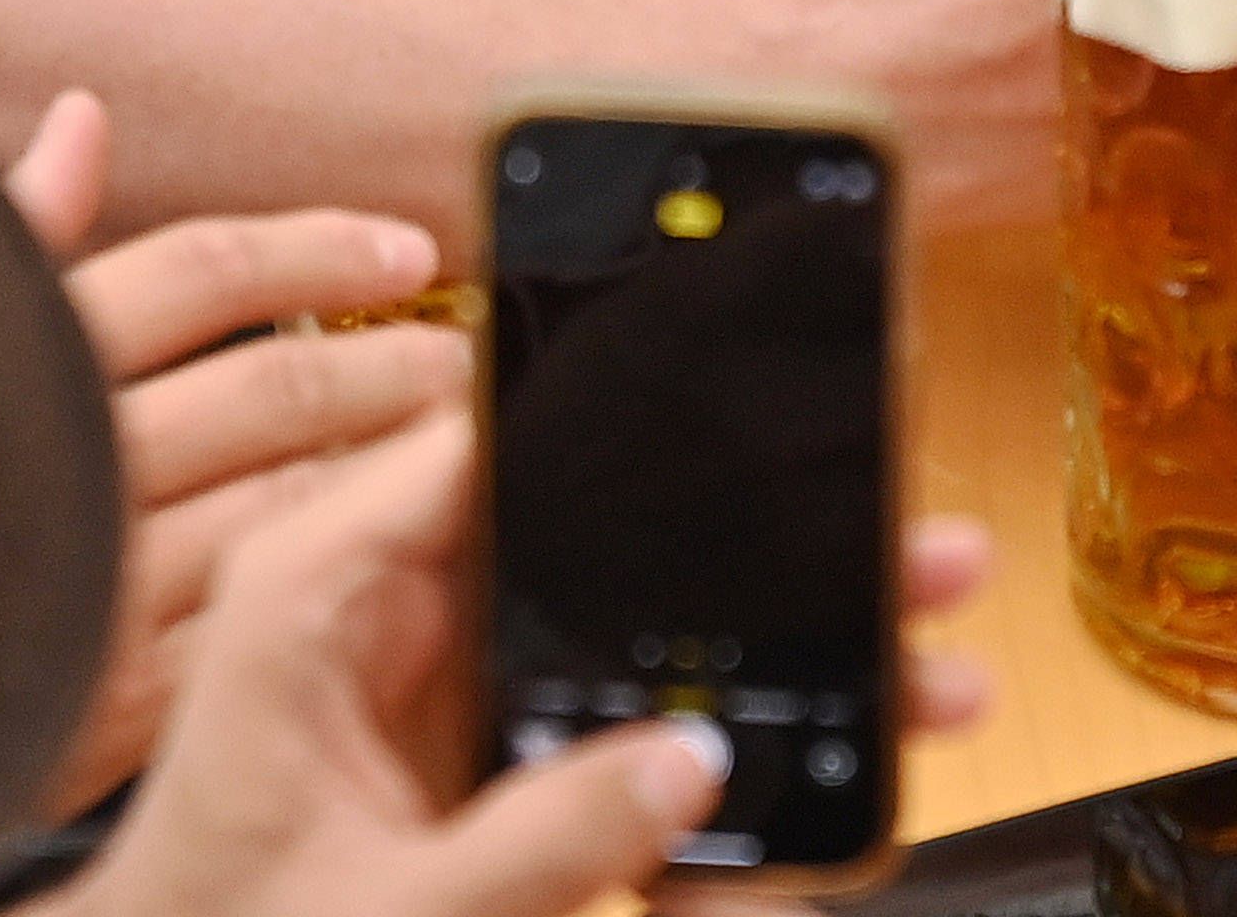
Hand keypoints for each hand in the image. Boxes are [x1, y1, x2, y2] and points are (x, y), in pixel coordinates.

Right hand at [7, 90, 478, 817]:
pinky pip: (267, 622)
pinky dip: (337, 583)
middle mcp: (71, 468)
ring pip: (291, 499)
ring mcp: (103, 590)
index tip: (407, 251)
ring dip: (385, 466)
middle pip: (276, 386)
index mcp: (28, 363)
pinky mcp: (123, 705)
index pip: (204, 271)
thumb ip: (20, 235)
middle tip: (456, 355)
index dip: (319, 247)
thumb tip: (84, 117)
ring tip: (448, 442)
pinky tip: (391, 559)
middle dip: (388, 362)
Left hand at [53, 411, 1001, 916]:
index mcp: (321, 589)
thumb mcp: (372, 912)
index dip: (637, 394)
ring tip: (915, 657)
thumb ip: (535, 845)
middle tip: (909, 541)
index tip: (775, 374)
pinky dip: (710, 759)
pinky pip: (615, 730)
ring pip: (634, 626)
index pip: (495, 438)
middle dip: (771, 541)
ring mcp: (443, 689)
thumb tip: (692, 763)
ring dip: (773, 646)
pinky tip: (805, 793)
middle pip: (605, 532)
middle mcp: (388, 612)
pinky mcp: (477, 767)